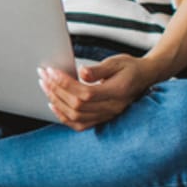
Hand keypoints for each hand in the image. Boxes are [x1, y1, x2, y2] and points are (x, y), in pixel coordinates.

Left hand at [37, 54, 156, 129]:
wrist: (144, 78)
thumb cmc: (130, 67)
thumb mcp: (117, 62)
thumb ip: (99, 69)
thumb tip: (82, 72)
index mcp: (117, 93)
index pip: (85, 93)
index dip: (65, 83)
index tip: (51, 71)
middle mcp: (112, 108)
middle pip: (77, 105)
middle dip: (56, 90)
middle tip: (43, 76)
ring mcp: (107, 115)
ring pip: (76, 116)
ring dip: (56, 101)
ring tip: (45, 86)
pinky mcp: (102, 118)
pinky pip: (80, 125)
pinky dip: (64, 117)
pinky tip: (53, 105)